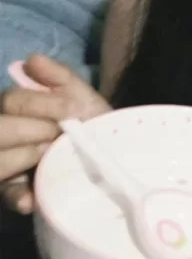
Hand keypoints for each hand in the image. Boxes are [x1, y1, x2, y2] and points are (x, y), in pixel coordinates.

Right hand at [0, 54, 110, 212]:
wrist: (115, 152)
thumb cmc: (92, 121)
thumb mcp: (81, 96)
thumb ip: (59, 77)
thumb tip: (31, 58)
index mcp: (17, 109)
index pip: (11, 101)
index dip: (41, 105)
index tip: (70, 111)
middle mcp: (6, 135)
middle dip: (32, 131)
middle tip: (56, 137)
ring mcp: (8, 164)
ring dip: (22, 159)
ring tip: (47, 158)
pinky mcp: (17, 191)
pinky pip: (7, 194)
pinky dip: (17, 197)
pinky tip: (30, 199)